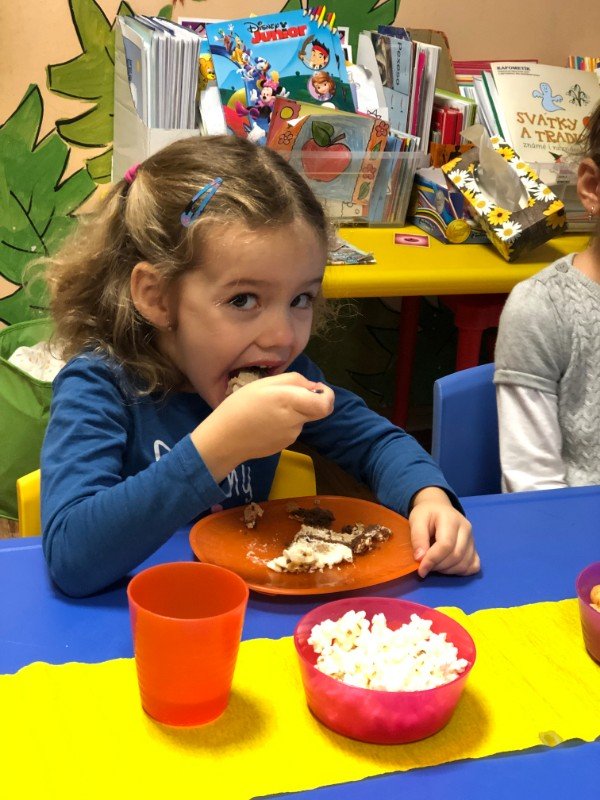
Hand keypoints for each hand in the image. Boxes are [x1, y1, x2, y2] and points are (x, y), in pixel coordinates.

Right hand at [191, 372, 333, 481]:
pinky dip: (283, 423)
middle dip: (308, 402)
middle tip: (287, 396)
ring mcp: (291, 436)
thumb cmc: (240, 407)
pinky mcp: (284, 446)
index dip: (327, 395)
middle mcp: (295, 421)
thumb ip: (294, 381)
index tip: (317, 389)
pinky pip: (291, 429)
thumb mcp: (263, 383)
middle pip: (316, 411)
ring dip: (292, 412)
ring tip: (266, 409)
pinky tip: (264, 422)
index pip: (325, 404)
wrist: (223, 440)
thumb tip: (313, 387)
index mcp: (290, 402)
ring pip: (301, 419)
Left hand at [408, 487, 479, 577]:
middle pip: (456, 556)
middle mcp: (466, 529)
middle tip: (425, 566)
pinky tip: (448, 567)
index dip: (432, 560)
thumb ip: (417, 538)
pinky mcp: (475, 548)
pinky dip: (460, 571)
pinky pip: (473, 566)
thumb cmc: (426, 514)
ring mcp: (472, 539)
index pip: (446, 545)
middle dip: (438, 566)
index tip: (421, 569)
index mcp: (451, 519)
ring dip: (447, 570)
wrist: (438, 509)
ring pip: (464, 564)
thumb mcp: (416, 520)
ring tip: (434, 565)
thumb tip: (420, 559)